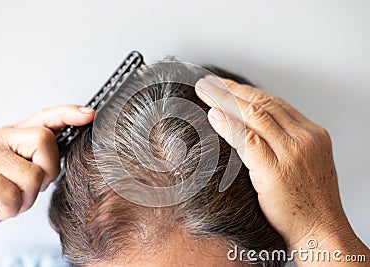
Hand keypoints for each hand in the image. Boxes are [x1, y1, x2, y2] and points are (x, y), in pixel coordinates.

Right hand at [0, 105, 94, 240]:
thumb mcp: (26, 175)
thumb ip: (44, 161)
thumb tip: (75, 153)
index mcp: (15, 135)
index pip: (45, 117)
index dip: (67, 113)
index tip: (89, 115)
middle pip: (44, 141)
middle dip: (46, 174)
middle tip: (29, 189)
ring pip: (31, 174)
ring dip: (26, 199)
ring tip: (11, 201)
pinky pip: (10, 194)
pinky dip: (9, 209)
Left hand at [195, 76, 368, 264]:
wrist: (322, 232)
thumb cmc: (308, 202)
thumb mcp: (303, 162)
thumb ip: (283, 142)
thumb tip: (250, 128)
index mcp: (312, 134)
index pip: (274, 103)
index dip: (246, 91)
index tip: (227, 86)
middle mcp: (305, 138)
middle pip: (262, 103)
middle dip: (232, 90)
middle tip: (209, 83)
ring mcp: (292, 153)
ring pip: (254, 115)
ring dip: (225, 100)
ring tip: (204, 91)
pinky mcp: (277, 171)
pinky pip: (247, 139)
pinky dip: (227, 125)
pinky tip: (212, 115)